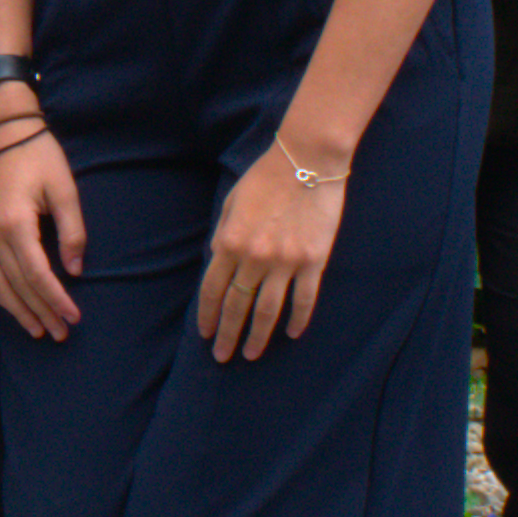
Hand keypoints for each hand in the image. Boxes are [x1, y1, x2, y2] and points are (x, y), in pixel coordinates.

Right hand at [0, 110, 85, 339]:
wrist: (2, 133)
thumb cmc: (39, 157)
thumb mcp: (64, 189)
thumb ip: (72, 232)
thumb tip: (75, 270)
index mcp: (15, 223)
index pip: (38, 274)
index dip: (57, 299)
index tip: (74, 317)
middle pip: (18, 284)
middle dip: (41, 312)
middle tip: (61, 333)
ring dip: (17, 310)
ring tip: (37, 330)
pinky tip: (11, 306)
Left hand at [197, 143, 341, 361]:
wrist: (307, 159)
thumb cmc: (266, 177)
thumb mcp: (231, 202)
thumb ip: (224, 235)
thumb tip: (218, 262)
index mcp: (230, 241)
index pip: (212, 290)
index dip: (207, 315)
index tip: (205, 334)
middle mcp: (255, 257)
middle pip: (237, 306)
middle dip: (227, 334)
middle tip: (222, 357)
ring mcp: (285, 261)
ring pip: (268, 310)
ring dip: (258, 336)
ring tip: (251, 353)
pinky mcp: (312, 261)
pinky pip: (304, 299)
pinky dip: (297, 319)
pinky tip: (290, 334)